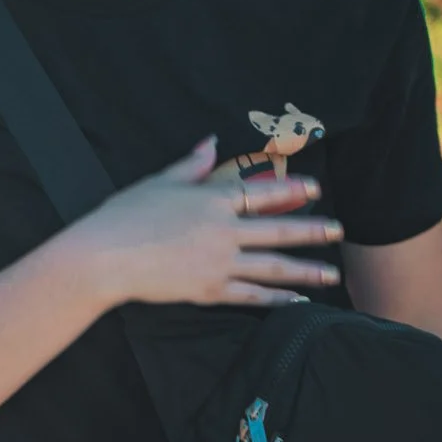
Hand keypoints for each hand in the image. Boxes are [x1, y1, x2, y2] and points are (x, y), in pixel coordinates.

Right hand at [56, 137, 342, 311]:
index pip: (262, 193)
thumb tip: (211, 142)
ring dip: (306, 270)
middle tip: (339, 231)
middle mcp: (224, 231)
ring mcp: (220, 263)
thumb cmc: (123, 215)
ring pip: (273, 267)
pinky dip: (277, 298)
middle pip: (279, 231)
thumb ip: (190, 165)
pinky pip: (251, 295)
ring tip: (331, 274)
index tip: (315, 189)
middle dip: (313, 231)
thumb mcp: (157, 183)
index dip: (291, 190)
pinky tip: (296, 299)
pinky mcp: (210, 290)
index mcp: (212, 200)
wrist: (103, 257)